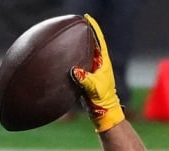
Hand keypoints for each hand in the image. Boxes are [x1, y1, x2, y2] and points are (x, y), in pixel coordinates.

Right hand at [71, 14, 124, 132]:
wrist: (103, 113)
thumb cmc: (102, 100)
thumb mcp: (94, 88)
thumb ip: (85, 79)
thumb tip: (74, 71)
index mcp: (103, 63)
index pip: (99, 41)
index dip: (94, 29)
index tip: (87, 19)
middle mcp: (98, 64)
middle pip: (91, 44)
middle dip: (84, 33)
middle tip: (75, 23)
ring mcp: (92, 70)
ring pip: (84, 53)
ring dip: (78, 44)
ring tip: (69, 35)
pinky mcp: (87, 76)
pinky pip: (78, 62)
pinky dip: (73, 56)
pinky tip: (64, 54)